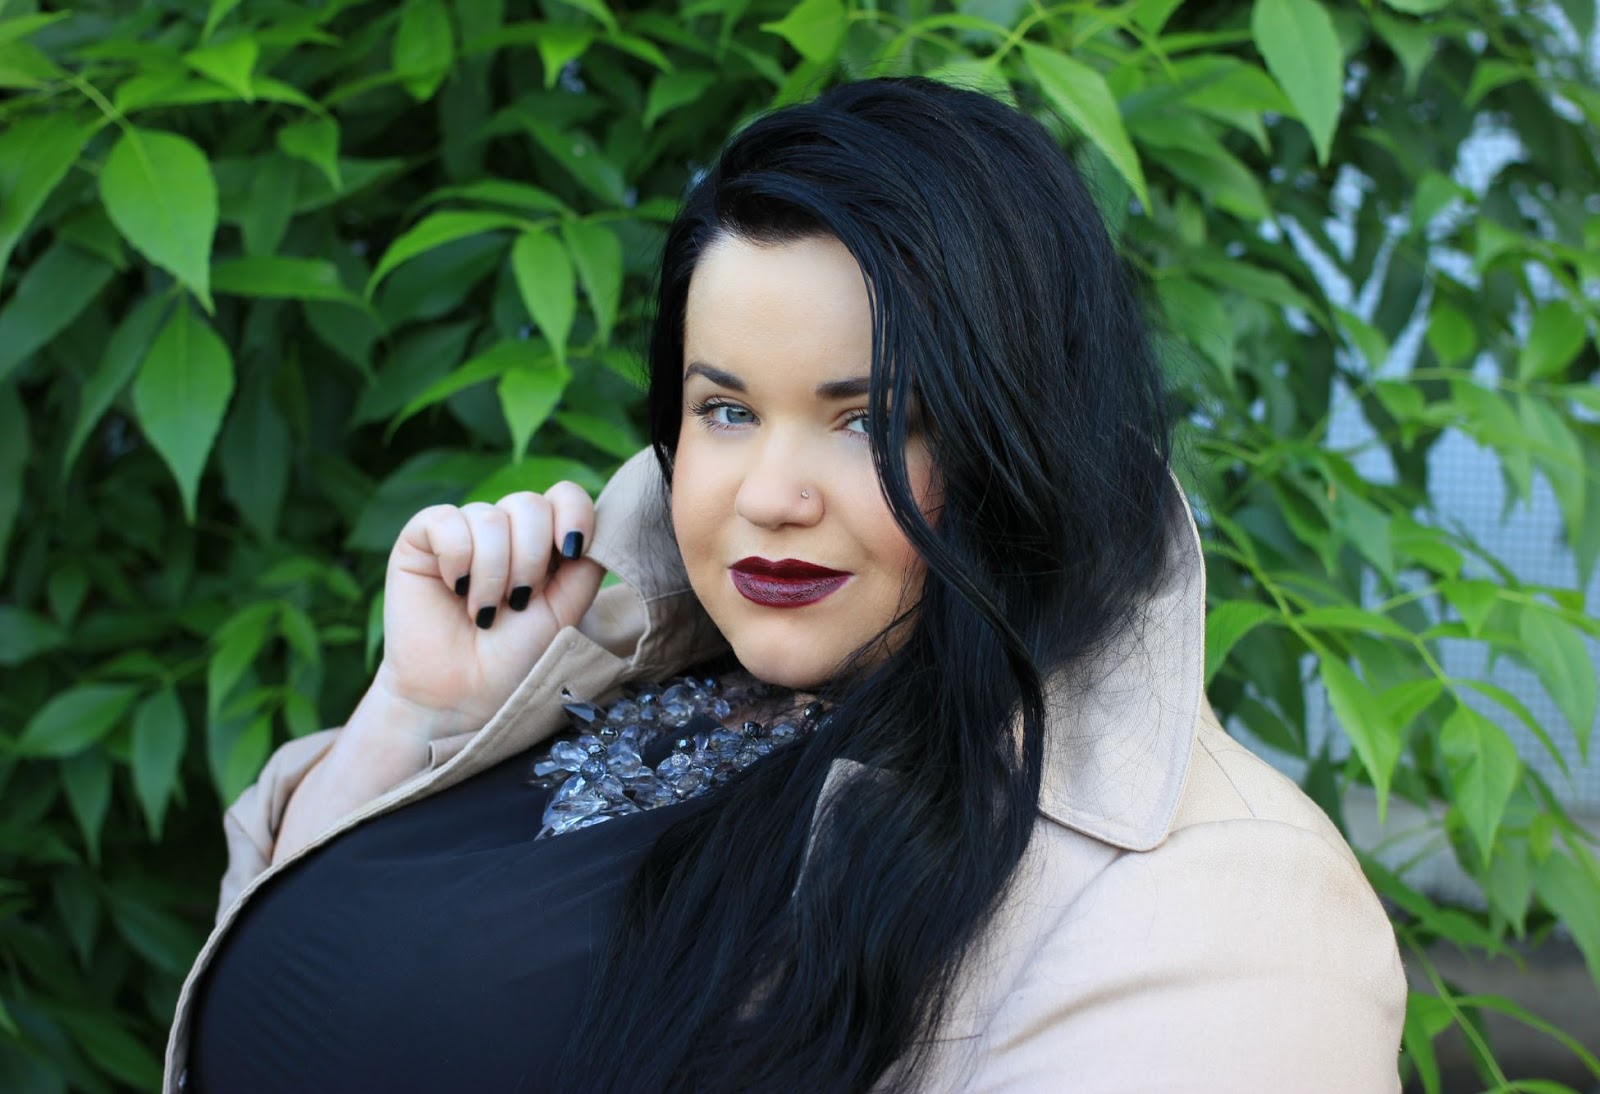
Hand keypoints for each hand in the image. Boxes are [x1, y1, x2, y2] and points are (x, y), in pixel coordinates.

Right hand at [368, 483, 604, 740]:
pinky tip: (455, 588)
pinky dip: (457, 557)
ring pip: (489, 516)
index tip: (572, 551)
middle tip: (517, 603)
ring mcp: (463, 531)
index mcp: (543, 542)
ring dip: (493, 571)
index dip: (573, 514)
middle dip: (530, 558)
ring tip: (483, 611)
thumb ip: (584, 566)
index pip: (564, 496)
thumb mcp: (565, 611)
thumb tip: (596, 521)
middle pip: (530, 504)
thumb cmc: (514, 658)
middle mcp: (504, 529)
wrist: (462, 696)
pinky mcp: (421, 539)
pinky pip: (446, 520)